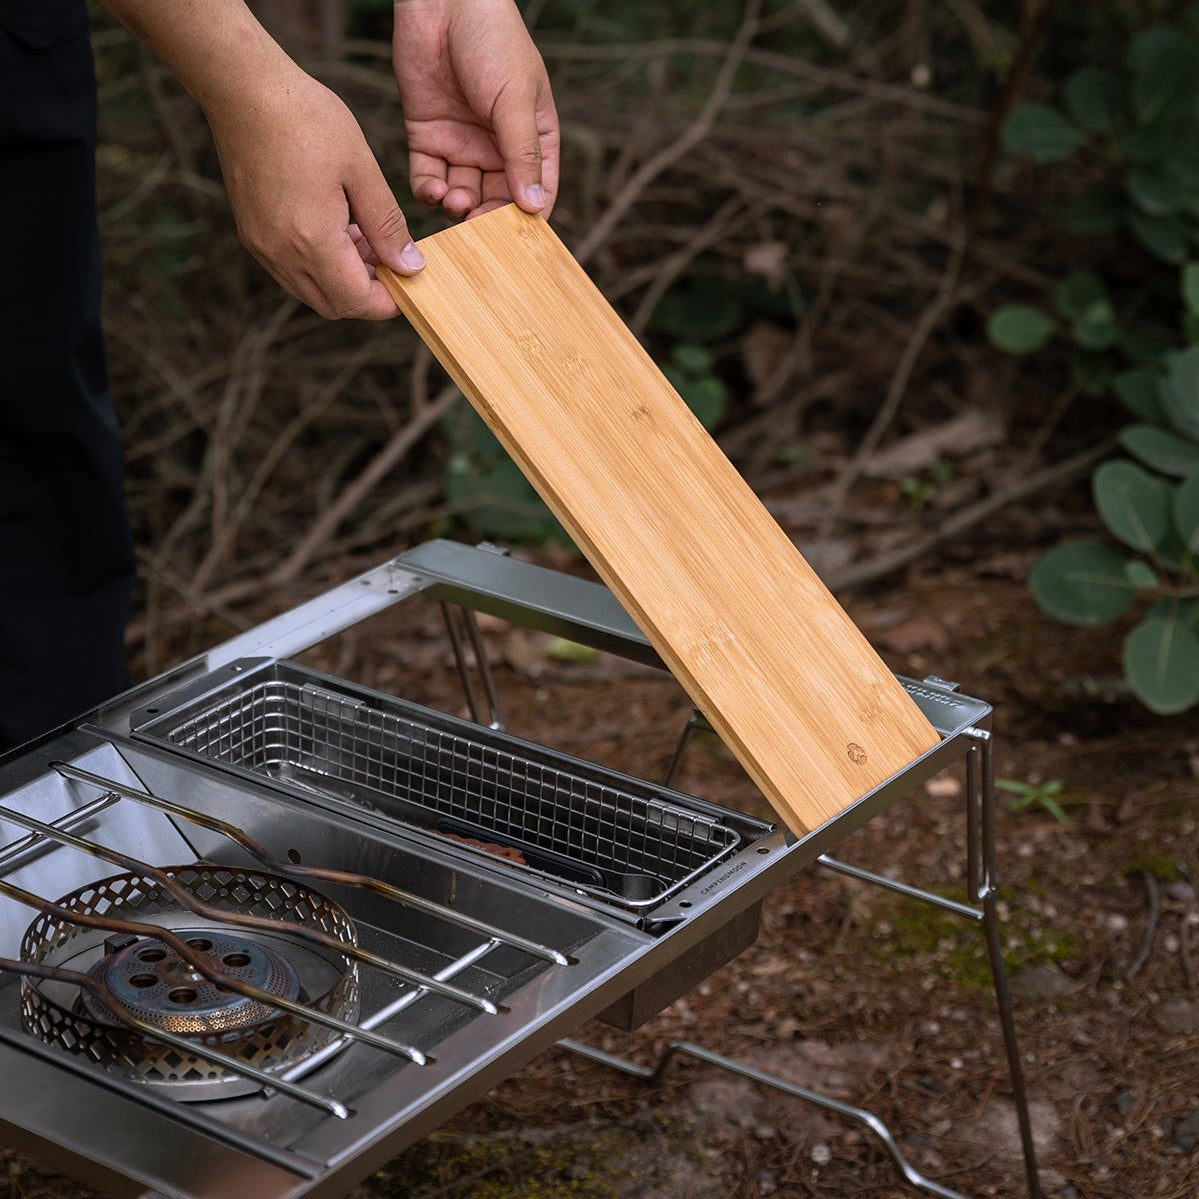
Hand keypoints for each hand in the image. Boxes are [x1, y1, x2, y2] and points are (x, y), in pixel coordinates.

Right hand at [207, 63, 425, 319]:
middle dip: (368, 293)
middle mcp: (281, 254)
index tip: (408, 277)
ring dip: (344, 280)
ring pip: (312, 292)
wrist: (243, 89)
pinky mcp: (252, 234)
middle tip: (390, 256)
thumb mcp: (361, 170)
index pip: (358, 301)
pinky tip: (336, 229)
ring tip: (365, 237)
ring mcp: (261, 247)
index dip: (389, 300)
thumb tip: (410, 266)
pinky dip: (319, 266)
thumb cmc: (305, 119)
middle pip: (335, 306)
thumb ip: (387, 225)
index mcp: (311, 241)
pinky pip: (291, 271)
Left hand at [393, 0, 558, 220]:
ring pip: (462, 193)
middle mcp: (498, 146)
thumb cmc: (493, 40)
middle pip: (496, 200)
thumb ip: (522, 154)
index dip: (527, 218)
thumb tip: (534, 206)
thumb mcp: (515, 99)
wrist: (443, 0)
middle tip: (476, 229)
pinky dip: (429, 191)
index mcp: (532, 137)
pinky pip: (428, 177)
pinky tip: (433, 191)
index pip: (536, 191)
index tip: (515, 239)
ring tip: (455, 202)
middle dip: (486, 218)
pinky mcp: (428, 135)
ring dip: (458, 207)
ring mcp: (462, 142)